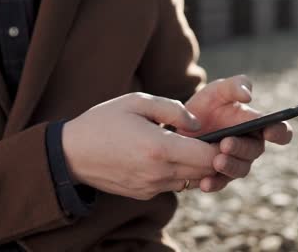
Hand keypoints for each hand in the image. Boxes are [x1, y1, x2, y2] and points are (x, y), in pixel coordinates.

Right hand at [62, 93, 218, 199]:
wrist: (70, 154)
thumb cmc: (103, 122)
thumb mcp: (137, 103)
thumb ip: (173, 110)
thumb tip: (198, 124)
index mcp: (159, 147)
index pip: (207, 156)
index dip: (222, 148)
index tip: (227, 135)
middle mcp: (158, 173)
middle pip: (203, 171)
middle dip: (214, 157)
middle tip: (218, 140)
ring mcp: (151, 187)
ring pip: (191, 181)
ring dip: (198, 166)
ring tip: (196, 147)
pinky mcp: (145, 194)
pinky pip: (174, 185)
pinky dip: (181, 173)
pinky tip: (174, 157)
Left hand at [178, 75, 292, 191]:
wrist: (180, 125)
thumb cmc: (207, 104)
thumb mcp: (218, 90)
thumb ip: (235, 86)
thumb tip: (249, 96)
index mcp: (257, 125)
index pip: (280, 131)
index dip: (280, 132)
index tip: (269, 131)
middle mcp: (250, 146)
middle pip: (255, 151)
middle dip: (242, 148)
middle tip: (225, 143)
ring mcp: (235, 162)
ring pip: (240, 169)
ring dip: (230, 166)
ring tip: (216, 161)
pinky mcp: (219, 176)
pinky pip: (220, 183)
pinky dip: (213, 184)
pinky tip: (204, 183)